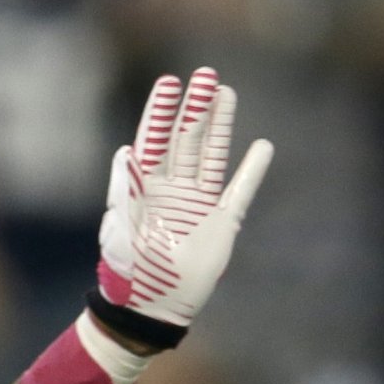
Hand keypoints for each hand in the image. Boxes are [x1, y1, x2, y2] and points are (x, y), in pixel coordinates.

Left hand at [93, 68, 273, 342]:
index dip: (161, 111)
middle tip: (206, 75)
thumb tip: (125, 151)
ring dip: (220, 125)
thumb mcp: (121, 227)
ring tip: (227, 93)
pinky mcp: (221, 223)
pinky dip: (251, 170)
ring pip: (212, 155)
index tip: (170, 82)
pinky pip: (239, 191)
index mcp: (145, 186)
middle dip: (195, 107)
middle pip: (187, 138)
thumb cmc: (127, 270)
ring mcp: (198, 203)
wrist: (150, 308)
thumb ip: (126, 190)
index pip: (154, 139)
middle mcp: (173, 188)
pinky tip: (262, 146)